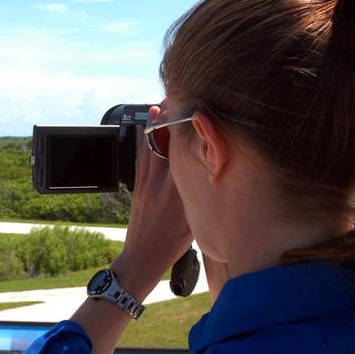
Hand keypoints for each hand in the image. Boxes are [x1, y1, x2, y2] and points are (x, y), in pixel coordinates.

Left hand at [112, 105, 192, 297]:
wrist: (143, 257)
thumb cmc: (174, 244)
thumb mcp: (198, 221)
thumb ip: (205, 195)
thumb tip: (216, 170)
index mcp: (180, 196)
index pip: (187, 156)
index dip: (194, 133)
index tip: (202, 114)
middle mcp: (162, 186)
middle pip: (168, 144)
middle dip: (175, 119)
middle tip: (184, 96)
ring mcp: (146, 184)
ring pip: (152, 146)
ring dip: (160, 122)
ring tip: (167, 100)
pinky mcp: (137, 184)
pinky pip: (142, 154)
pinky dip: (147, 135)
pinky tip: (150, 119)